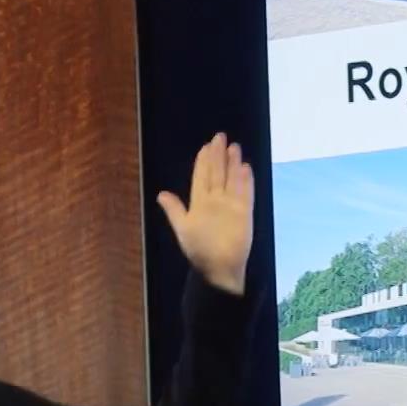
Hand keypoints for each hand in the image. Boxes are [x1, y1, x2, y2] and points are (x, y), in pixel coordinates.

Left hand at [156, 133, 253, 296]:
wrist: (217, 268)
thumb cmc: (199, 250)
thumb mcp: (182, 228)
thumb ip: (175, 210)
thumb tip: (161, 194)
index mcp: (200, 202)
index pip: (202, 176)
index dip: (204, 161)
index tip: (207, 145)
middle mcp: (216, 200)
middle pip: (218, 173)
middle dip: (219, 155)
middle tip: (220, 137)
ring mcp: (231, 205)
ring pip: (232, 180)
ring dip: (233, 164)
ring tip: (235, 147)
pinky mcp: (244, 213)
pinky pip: (245, 193)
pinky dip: (245, 181)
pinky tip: (245, 168)